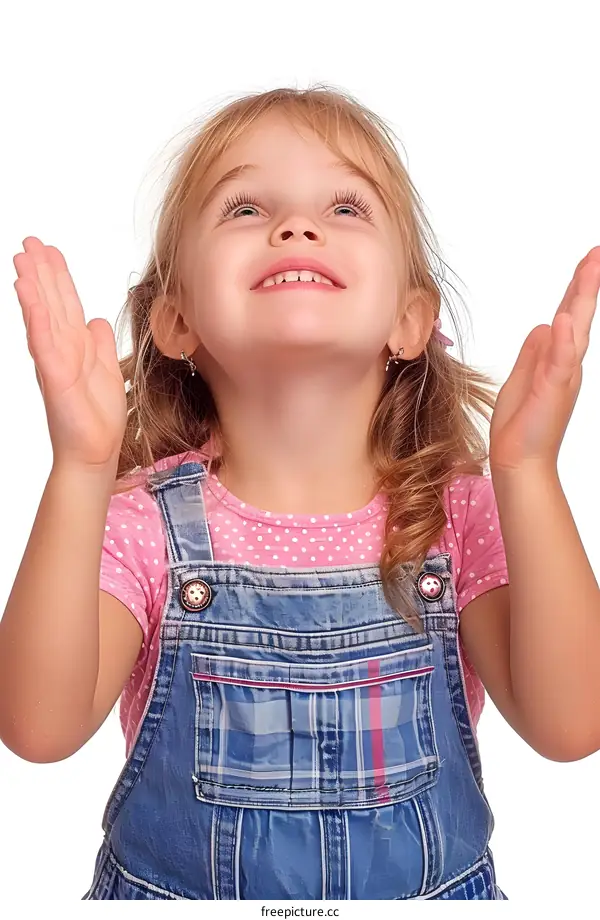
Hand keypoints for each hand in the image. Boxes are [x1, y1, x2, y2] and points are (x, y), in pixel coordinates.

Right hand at [13, 237, 126, 468]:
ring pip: (42, 314)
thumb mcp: (107, 371)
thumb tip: (96, 321)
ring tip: (22, 258)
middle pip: (51, 302)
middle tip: (29, 241)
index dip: (58, 277)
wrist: (96, 451)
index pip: (65, 304)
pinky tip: (28, 293)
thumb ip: (100, 345)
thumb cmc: (98, 417)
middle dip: (41, 271)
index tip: (50, 250)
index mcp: (74, 346)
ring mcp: (55, 360)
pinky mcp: (54, 375)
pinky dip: (35, 315)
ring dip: (33, 285)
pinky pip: (43, 340)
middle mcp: (61, 349)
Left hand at [489, 246, 599, 473]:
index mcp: (557, 359)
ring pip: (576, 330)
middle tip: (597, 252)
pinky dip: (564, 340)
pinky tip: (566, 318)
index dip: (577, 287)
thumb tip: (546, 325)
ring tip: (590, 268)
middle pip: (578, 314)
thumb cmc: (519, 424)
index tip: (588, 259)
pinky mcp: (553, 390)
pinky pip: (560, 361)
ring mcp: (562, 376)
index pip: (568, 315)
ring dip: (582, 299)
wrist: (519, 459)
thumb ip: (535, 353)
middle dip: (587, 282)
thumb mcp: (523, 378)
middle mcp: (566, 364)